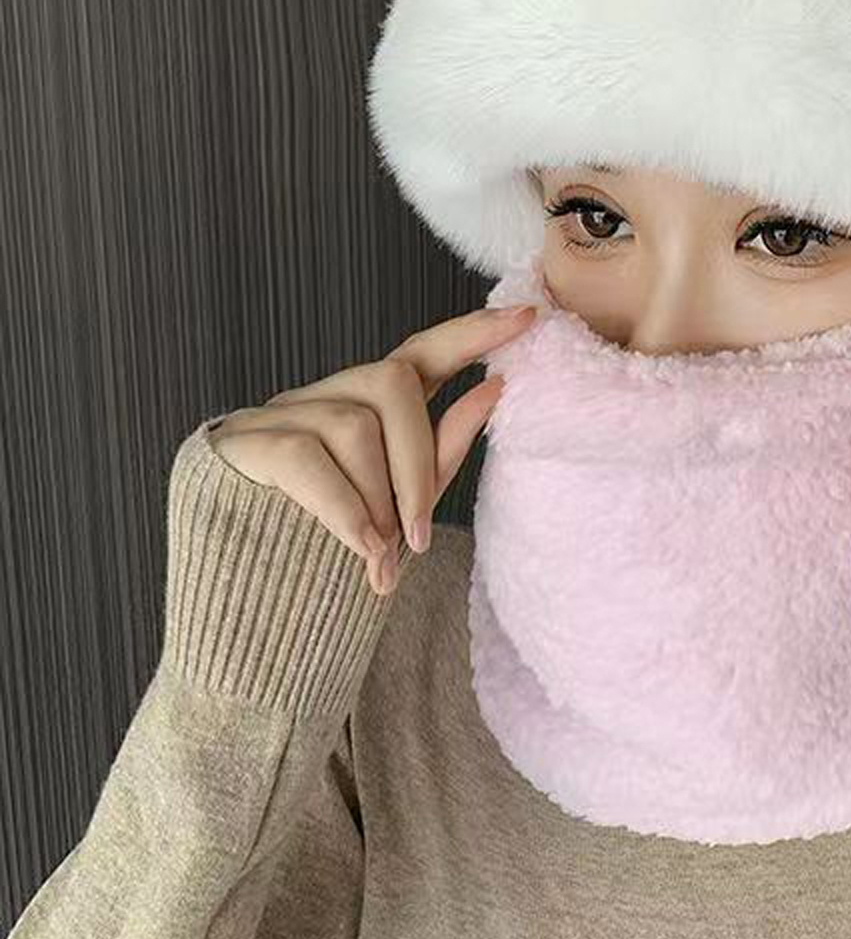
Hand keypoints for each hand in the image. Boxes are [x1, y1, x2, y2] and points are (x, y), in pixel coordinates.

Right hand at [209, 304, 536, 594]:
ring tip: (378, 554)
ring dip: (377, 496)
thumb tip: (495, 386)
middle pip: (391, 380)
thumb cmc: (329, 562)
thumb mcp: (400, 507)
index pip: (419, 353)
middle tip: (419, 533)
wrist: (244, 622)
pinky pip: (304, 454)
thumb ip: (442, 450)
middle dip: (418, 459)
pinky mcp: (235, 446)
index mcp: (360, 409)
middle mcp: (317, 399)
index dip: (469, 332)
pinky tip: (360, 549)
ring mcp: (272, 417)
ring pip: (352, 422)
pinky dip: (343, 507)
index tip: (526, 316)